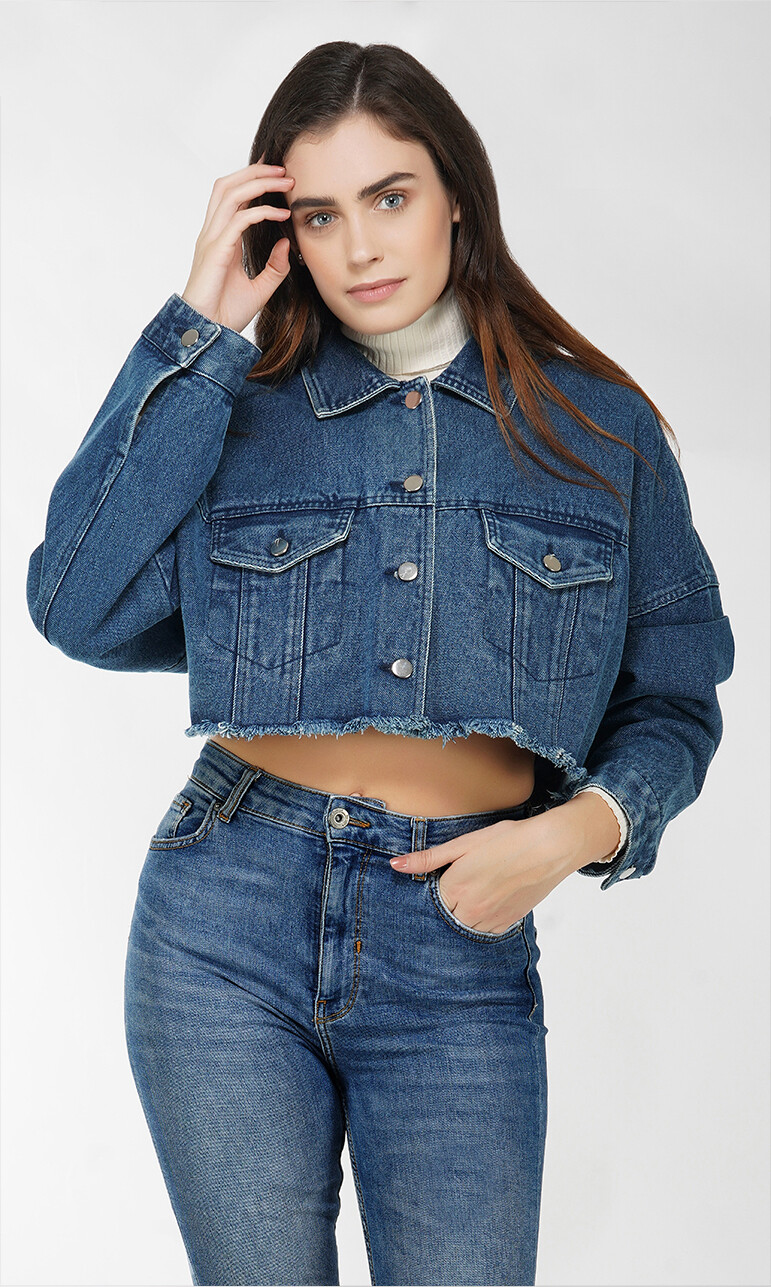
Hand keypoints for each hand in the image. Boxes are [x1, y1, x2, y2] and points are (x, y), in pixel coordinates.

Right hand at [181, 154, 295, 333]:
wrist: (209, 332)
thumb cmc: (226, 313)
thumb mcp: (260, 289)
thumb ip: (274, 267)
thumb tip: (286, 243)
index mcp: (219, 239)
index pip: (232, 197)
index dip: (252, 180)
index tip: (277, 173)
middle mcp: (212, 234)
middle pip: (228, 185)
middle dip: (255, 170)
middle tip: (284, 169)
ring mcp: (212, 240)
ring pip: (231, 194)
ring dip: (259, 182)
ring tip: (285, 180)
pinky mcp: (216, 251)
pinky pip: (239, 220)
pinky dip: (262, 212)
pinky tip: (281, 214)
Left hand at [388, 793, 621, 933]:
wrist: (550, 847)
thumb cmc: (507, 839)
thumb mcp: (464, 843)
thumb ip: (428, 858)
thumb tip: (395, 865)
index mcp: (454, 888)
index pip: (431, 898)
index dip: (438, 886)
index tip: (447, 876)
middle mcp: (469, 910)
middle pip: (446, 914)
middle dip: (449, 902)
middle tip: (467, 881)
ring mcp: (489, 920)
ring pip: (464, 925)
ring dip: (465, 913)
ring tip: (481, 888)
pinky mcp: (507, 924)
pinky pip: (485, 929)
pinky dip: (483, 918)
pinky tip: (493, 897)